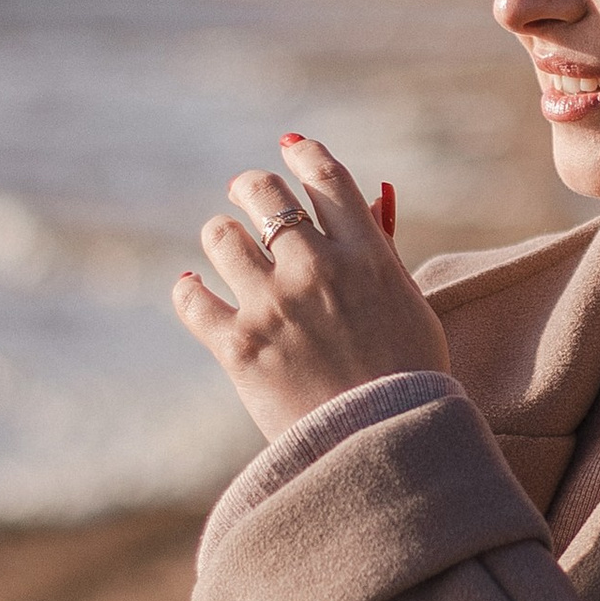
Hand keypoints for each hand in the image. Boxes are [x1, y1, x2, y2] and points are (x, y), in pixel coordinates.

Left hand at [175, 137, 452, 440]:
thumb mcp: (410, 307)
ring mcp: (274, 305)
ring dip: (221, 238)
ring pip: (220, 236)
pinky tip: (193, 290)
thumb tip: (371, 205)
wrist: (386, 449)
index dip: (304, 154)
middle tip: (245, 196)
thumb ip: (384, 256)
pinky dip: (189, 291)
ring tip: (225, 249)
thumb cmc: (409, 381)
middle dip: (250, 189)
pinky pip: (191, 298)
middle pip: (264, 192)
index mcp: (366, 255)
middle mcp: (317, 269)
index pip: (325, 177)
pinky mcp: (239, 346)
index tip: (291, 151)